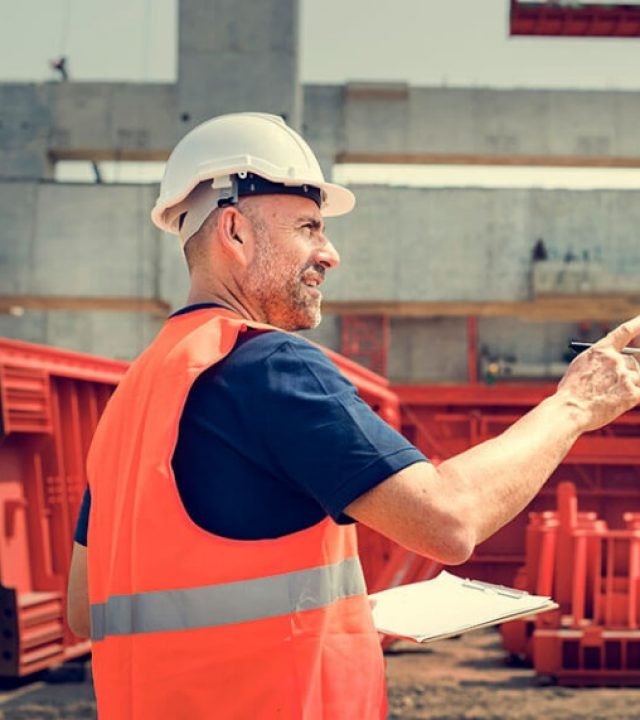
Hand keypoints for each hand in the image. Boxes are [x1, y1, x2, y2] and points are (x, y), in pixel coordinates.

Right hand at [557, 316, 639, 432]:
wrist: (570, 410)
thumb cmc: (571, 393)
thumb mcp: (580, 369)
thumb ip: (599, 363)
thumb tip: (614, 365)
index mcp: (600, 351)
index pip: (625, 332)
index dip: (638, 324)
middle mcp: (615, 360)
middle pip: (633, 361)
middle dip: (628, 371)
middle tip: (621, 380)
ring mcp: (625, 377)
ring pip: (637, 377)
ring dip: (628, 385)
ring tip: (609, 396)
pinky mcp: (632, 394)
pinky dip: (633, 396)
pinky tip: (622, 400)